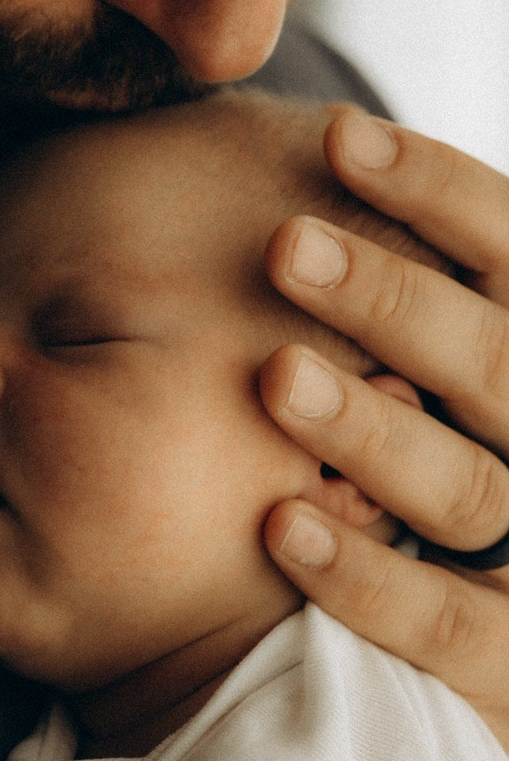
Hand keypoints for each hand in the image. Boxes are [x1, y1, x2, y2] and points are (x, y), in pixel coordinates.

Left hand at [260, 109, 508, 750]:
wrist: (506, 611)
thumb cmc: (454, 449)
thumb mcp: (455, 357)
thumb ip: (420, 292)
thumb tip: (314, 151)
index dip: (440, 189)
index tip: (340, 135)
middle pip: (495, 361)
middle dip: (394, 299)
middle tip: (288, 246)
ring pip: (467, 487)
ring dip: (372, 431)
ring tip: (275, 376)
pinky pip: (448, 624)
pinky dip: (370, 578)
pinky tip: (281, 523)